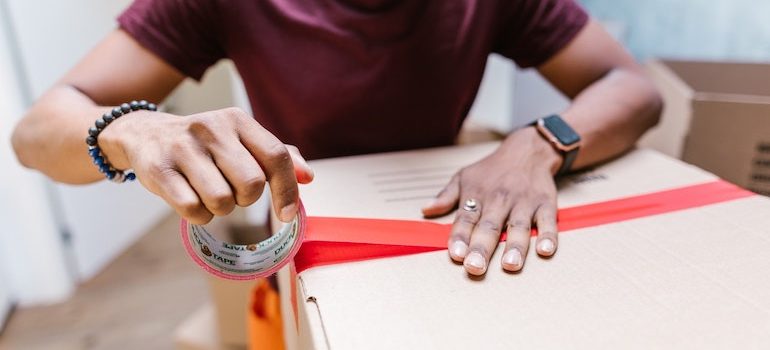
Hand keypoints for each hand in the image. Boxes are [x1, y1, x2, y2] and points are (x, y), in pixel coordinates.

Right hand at [98, 107, 313, 223]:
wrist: (143, 134)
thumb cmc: (203, 145)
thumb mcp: (239, 140)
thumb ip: (276, 156)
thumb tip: (308, 176)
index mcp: (237, 120)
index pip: (276, 156)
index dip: (287, 190)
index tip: (287, 214)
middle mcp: (211, 128)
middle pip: (251, 184)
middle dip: (246, 199)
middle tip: (231, 191)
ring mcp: (183, 147)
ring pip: (222, 201)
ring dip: (219, 208)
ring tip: (206, 192)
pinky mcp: (159, 169)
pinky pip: (194, 210)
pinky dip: (198, 216)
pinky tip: (189, 199)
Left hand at [422, 127, 561, 274]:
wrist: (527, 150)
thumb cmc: (491, 170)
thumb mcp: (464, 177)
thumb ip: (446, 197)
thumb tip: (425, 210)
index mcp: (477, 196)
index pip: (465, 219)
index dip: (459, 237)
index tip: (456, 254)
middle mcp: (499, 200)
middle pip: (489, 227)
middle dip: (482, 248)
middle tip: (475, 267)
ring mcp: (524, 202)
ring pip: (518, 226)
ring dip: (515, 246)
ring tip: (510, 265)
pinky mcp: (545, 203)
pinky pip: (548, 221)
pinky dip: (548, 235)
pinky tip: (546, 250)